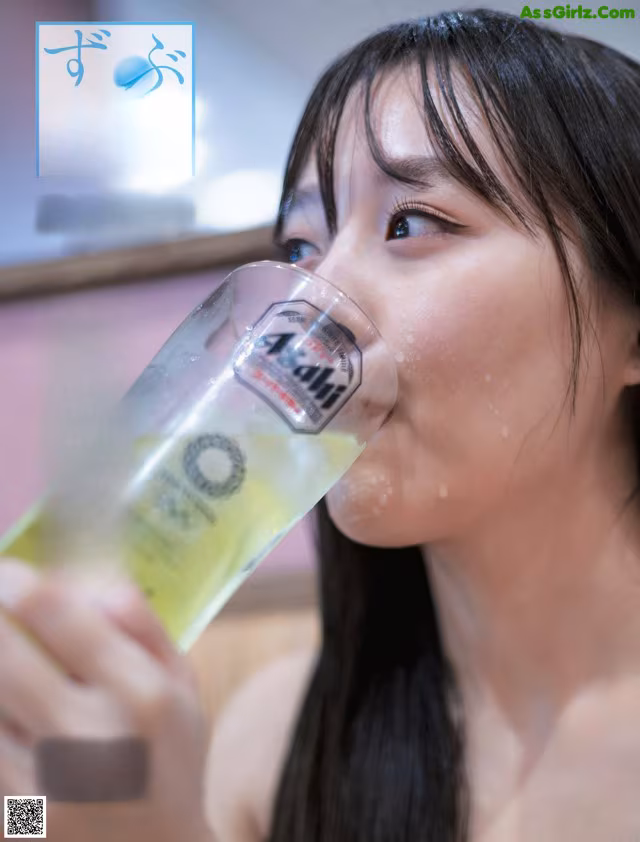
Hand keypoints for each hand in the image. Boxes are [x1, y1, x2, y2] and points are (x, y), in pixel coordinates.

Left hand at [0, 558, 213, 841]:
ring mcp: (43, 785)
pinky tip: (13, 701)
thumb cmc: (170, 757)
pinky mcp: (14, 817)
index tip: (10, 571)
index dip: (25, 587)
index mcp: (140, 698)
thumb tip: (93, 584)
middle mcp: (88, 740)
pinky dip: (0, 715)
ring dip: (0, 669)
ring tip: (12, 657)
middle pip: (7, 660)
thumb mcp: (182, 684)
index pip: (67, 624)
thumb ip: (144, 627)